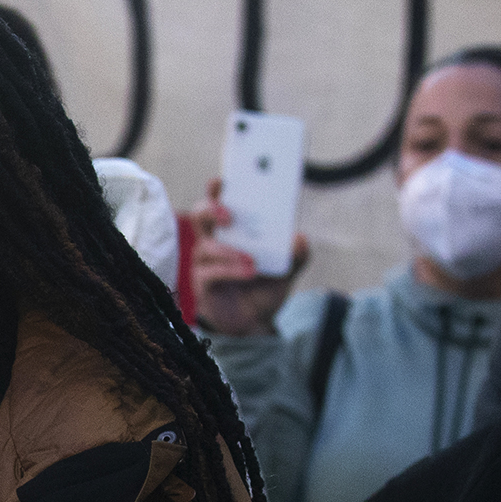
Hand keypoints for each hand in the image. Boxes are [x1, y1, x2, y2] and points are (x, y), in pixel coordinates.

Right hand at [189, 177, 308, 336]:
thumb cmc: (263, 286)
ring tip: (253, 262)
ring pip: (206, 245)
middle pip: (201, 215)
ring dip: (230, 251)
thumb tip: (299, 239)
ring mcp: (205, 262)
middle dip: (213, 209)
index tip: (223, 178)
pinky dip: (230, 270)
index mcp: (232, 229)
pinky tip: (249, 273)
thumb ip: (297, 254)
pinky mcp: (203, 282)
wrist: (253, 322)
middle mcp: (214, 240)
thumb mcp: (288, 269)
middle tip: (231, 216)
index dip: (218, 188)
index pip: (220, 200)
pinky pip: (211, 272)